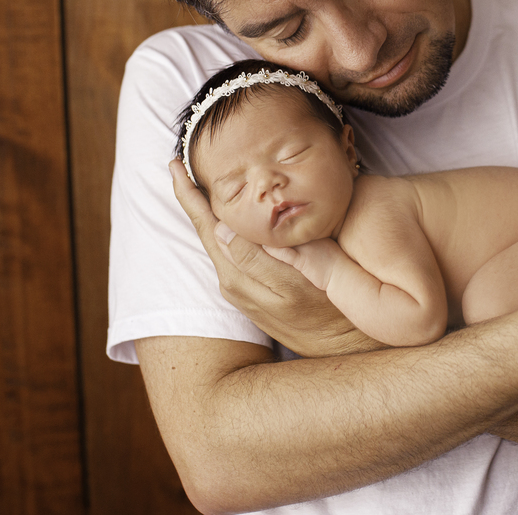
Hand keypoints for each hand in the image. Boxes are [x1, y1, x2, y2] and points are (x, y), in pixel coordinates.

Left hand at [169, 160, 381, 356]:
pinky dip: (220, 229)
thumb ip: (257, 257)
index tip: (175, 166)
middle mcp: (231, 283)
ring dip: (204, 212)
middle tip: (177, 165)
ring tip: (195, 182)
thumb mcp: (298, 282)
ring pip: (215, 241)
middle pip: (205, 230)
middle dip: (189, 198)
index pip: (207, 225)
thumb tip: (221, 228)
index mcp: (239, 275)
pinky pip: (227, 254)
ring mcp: (239, 290)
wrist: (342, 351)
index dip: (190, 195)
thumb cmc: (331, 310)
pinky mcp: (248, 295)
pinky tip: (225, 216)